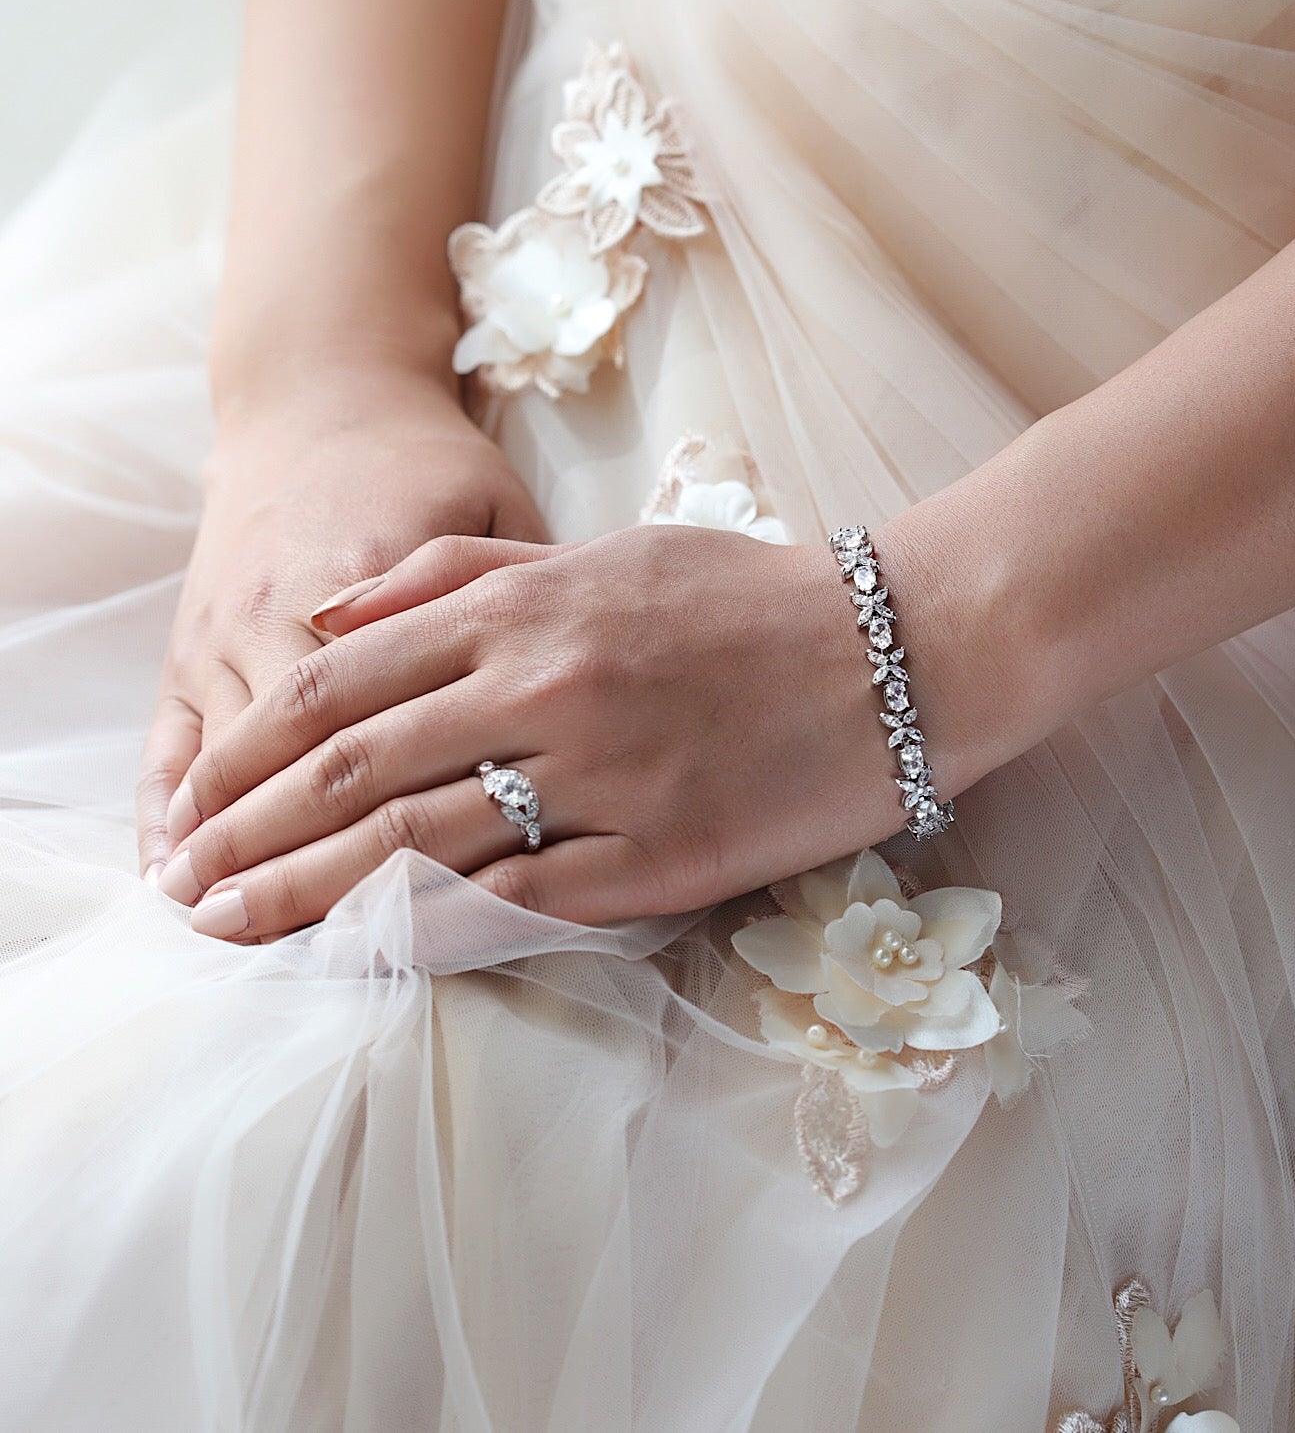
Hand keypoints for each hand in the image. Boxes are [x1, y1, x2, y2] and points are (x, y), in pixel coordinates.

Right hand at [137, 368, 546, 880]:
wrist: (323, 396)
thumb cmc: (429, 465)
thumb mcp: (498, 512)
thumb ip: (520, 606)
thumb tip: (548, 707)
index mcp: (388, 586)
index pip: (393, 731)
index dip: (400, 819)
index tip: (415, 894)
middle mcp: (297, 611)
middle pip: (309, 762)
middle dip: (304, 859)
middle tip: (308, 944)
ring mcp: (233, 626)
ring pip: (233, 759)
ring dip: (234, 848)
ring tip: (233, 930)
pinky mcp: (193, 634)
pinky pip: (170, 732)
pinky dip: (167, 802)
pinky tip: (168, 865)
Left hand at [156, 525, 912, 936]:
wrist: (899, 649)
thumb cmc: (748, 596)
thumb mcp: (601, 551)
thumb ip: (461, 574)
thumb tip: (336, 611)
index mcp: (525, 607)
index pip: (342, 684)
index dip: (248, 750)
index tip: (191, 800)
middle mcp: (546, 687)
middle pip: (355, 771)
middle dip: (248, 835)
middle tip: (181, 887)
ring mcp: (603, 776)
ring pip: (421, 843)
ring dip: (312, 897)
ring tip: (238, 931)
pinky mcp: (660, 853)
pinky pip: (527, 899)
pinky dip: (436, 929)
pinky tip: (368, 957)